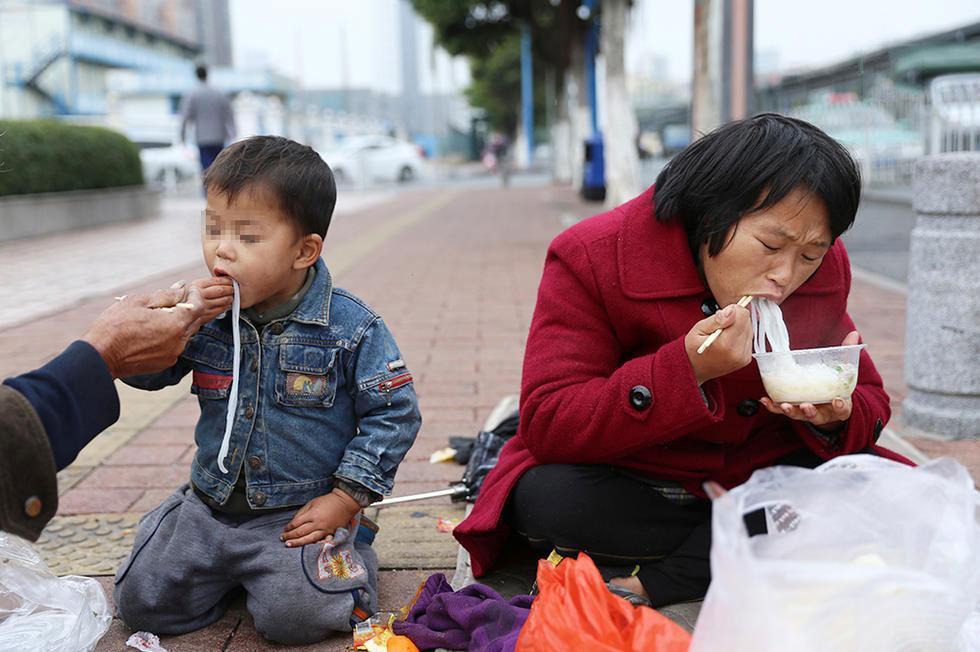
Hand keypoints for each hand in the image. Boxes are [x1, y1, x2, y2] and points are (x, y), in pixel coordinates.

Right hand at [83, 277, 233, 377]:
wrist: (100, 356)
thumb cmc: (115, 326)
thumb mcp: (139, 302)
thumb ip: (165, 295)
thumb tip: (182, 287)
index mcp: (175, 323)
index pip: (199, 305)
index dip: (196, 295)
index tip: (188, 289)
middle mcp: (179, 341)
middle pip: (195, 320)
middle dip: (190, 308)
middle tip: (178, 299)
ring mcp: (174, 353)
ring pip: (186, 333)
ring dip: (180, 322)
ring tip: (163, 315)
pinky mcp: (166, 362)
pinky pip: (176, 345)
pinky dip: (172, 336)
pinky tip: (156, 330)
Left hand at [281, 489, 360, 546]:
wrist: (345, 503)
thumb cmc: (328, 501)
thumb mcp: (312, 502)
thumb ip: (302, 512)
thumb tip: (293, 521)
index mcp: (312, 514)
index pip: (296, 523)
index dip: (289, 527)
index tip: (285, 529)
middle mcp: (317, 523)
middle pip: (300, 532)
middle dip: (290, 536)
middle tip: (282, 538)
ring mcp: (324, 530)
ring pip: (308, 539)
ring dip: (297, 543)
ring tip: (289, 545)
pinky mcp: (329, 533)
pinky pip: (318, 541)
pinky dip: (310, 544)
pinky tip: (304, 547)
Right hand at [685, 303, 753, 384]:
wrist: (694, 370)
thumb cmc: (693, 349)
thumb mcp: (699, 329)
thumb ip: (717, 319)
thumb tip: (732, 311)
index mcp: (725, 344)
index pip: (742, 315)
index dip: (732, 311)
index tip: (721, 316)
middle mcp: (738, 352)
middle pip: (747, 321)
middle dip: (735, 319)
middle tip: (719, 327)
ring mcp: (743, 357)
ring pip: (749, 328)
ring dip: (738, 327)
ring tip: (723, 334)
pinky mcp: (746, 359)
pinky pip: (749, 338)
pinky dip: (739, 335)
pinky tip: (728, 340)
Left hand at [759, 331, 859, 429]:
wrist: (827, 403)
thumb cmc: (836, 385)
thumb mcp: (844, 372)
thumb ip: (847, 354)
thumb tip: (854, 333)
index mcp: (840, 405)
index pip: (842, 409)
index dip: (841, 406)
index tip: (837, 401)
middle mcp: (823, 412)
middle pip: (817, 415)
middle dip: (810, 411)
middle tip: (806, 406)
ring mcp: (807, 413)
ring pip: (798, 415)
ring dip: (790, 411)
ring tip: (784, 405)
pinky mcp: (793, 410)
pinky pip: (781, 410)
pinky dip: (773, 407)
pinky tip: (765, 400)